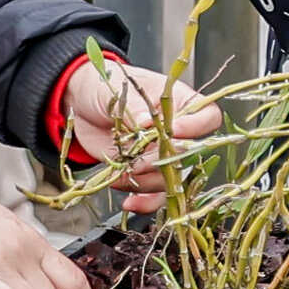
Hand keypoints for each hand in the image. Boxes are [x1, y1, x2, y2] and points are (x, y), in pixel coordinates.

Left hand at [57, 56, 224, 211]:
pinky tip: (130, 201)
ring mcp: (160, 155)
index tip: (171, 131)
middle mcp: (176, 132)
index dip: (194, 128)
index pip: (207, 118)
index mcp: (180, 103)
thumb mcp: (120, 90)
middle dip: (162, 162)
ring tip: (123, 171)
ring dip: (146, 182)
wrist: (81, 104)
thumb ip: (135, 106)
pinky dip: (143, 202)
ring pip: (171, 180)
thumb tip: (147, 122)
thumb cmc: (106, 87)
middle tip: (138, 159)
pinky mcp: (143, 173)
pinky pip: (154, 195)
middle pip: (189, 155)